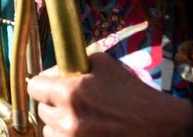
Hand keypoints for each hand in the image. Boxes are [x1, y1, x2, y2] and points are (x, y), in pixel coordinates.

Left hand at [28, 52, 192, 136]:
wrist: (159, 124)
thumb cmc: (131, 91)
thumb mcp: (103, 63)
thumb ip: (74, 63)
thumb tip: (55, 71)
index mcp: (70, 92)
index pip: (34, 87)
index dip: (43, 84)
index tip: (50, 85)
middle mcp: (68, 119)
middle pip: (42, 110)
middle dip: (54, 103)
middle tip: (71, 101)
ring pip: (50, 131)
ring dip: (60, 124)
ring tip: (79, 118)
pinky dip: (69, 136)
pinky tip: (84, 130)